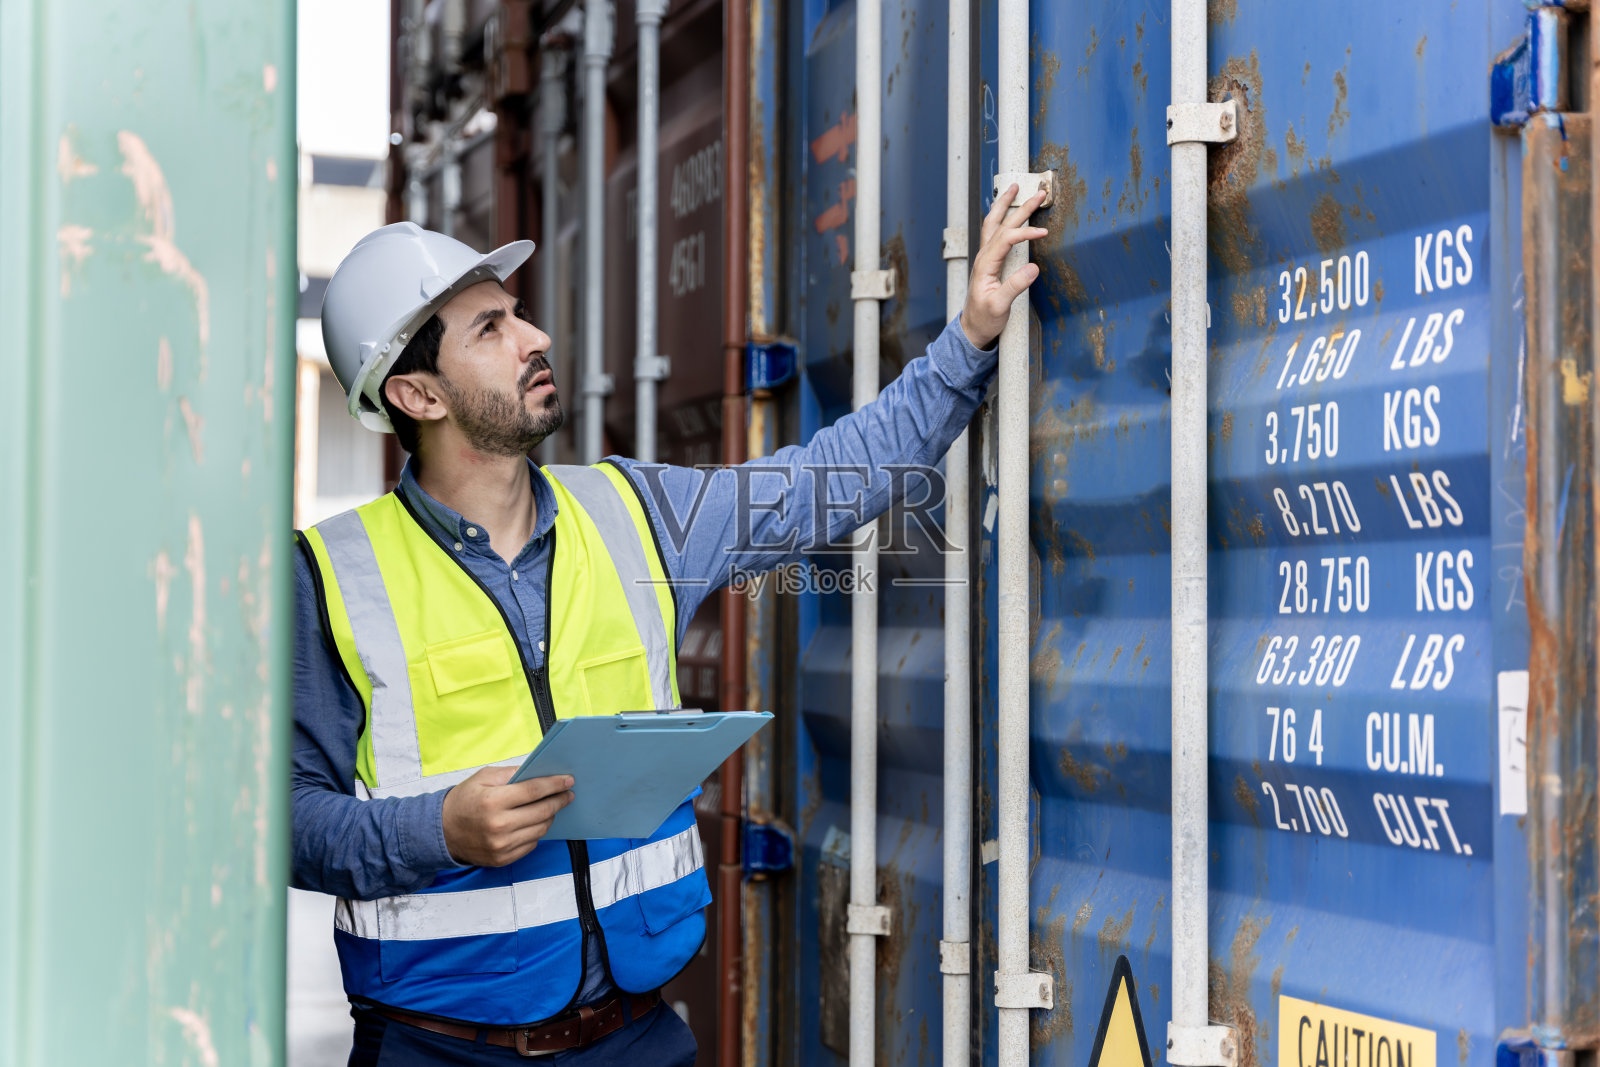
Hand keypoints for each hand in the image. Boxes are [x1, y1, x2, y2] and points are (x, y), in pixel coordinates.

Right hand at [441, 765, 574, 867]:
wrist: (442, 831)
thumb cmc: (464, 801)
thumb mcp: (483, 777)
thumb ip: (511, 774)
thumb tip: (539, 773)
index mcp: (493, 801)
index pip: (533, 791)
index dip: (554, 784)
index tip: (568, 780)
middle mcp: (499, 826)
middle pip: (542, 811)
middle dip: (559, 800)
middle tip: (567, 793)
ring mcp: (501, 845)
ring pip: (540, 829)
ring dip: (550, 816)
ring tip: (552, 806)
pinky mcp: (503, 859)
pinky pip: (531, 844)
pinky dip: (536, 831)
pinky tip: (535, 822)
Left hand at [960, 184, 1048, 349]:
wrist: (973, 328)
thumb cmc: (984, 319)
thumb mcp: (1000, 306)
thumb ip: (1015, 287)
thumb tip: (1033, 268)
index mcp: (985, 264)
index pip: (1007, 239)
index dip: (1026, 233)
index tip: (1043, 232)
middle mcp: (984, 257)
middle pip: (1001, 224)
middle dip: (1019, 207)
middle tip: (1037, 193)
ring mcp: (985, 258)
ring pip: (993, 224)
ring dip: (1005, 206)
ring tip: (1014, 188)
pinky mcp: (990, 261)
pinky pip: (995, 233)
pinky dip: (1002, 218)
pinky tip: (1007, 212)